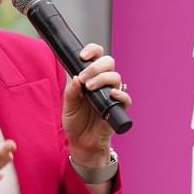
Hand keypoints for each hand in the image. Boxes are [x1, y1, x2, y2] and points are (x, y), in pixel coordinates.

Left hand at [63, 43, 131, 165]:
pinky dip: (120, 94)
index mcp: (91, 77)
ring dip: (102, 79)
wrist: (82, 142)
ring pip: (116, 77)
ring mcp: (112, 94)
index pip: (97, 56)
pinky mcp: (118, 108)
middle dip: (96, 66)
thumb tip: (77, 77)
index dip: (92, 51)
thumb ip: (71, 91)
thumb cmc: (76, 122)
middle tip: (84, 78)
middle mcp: (103, 83)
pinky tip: (112, 95)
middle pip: (109, 62)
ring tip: (89, 88)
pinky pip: (125, 98)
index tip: (83, 56)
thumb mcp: (68, 104)